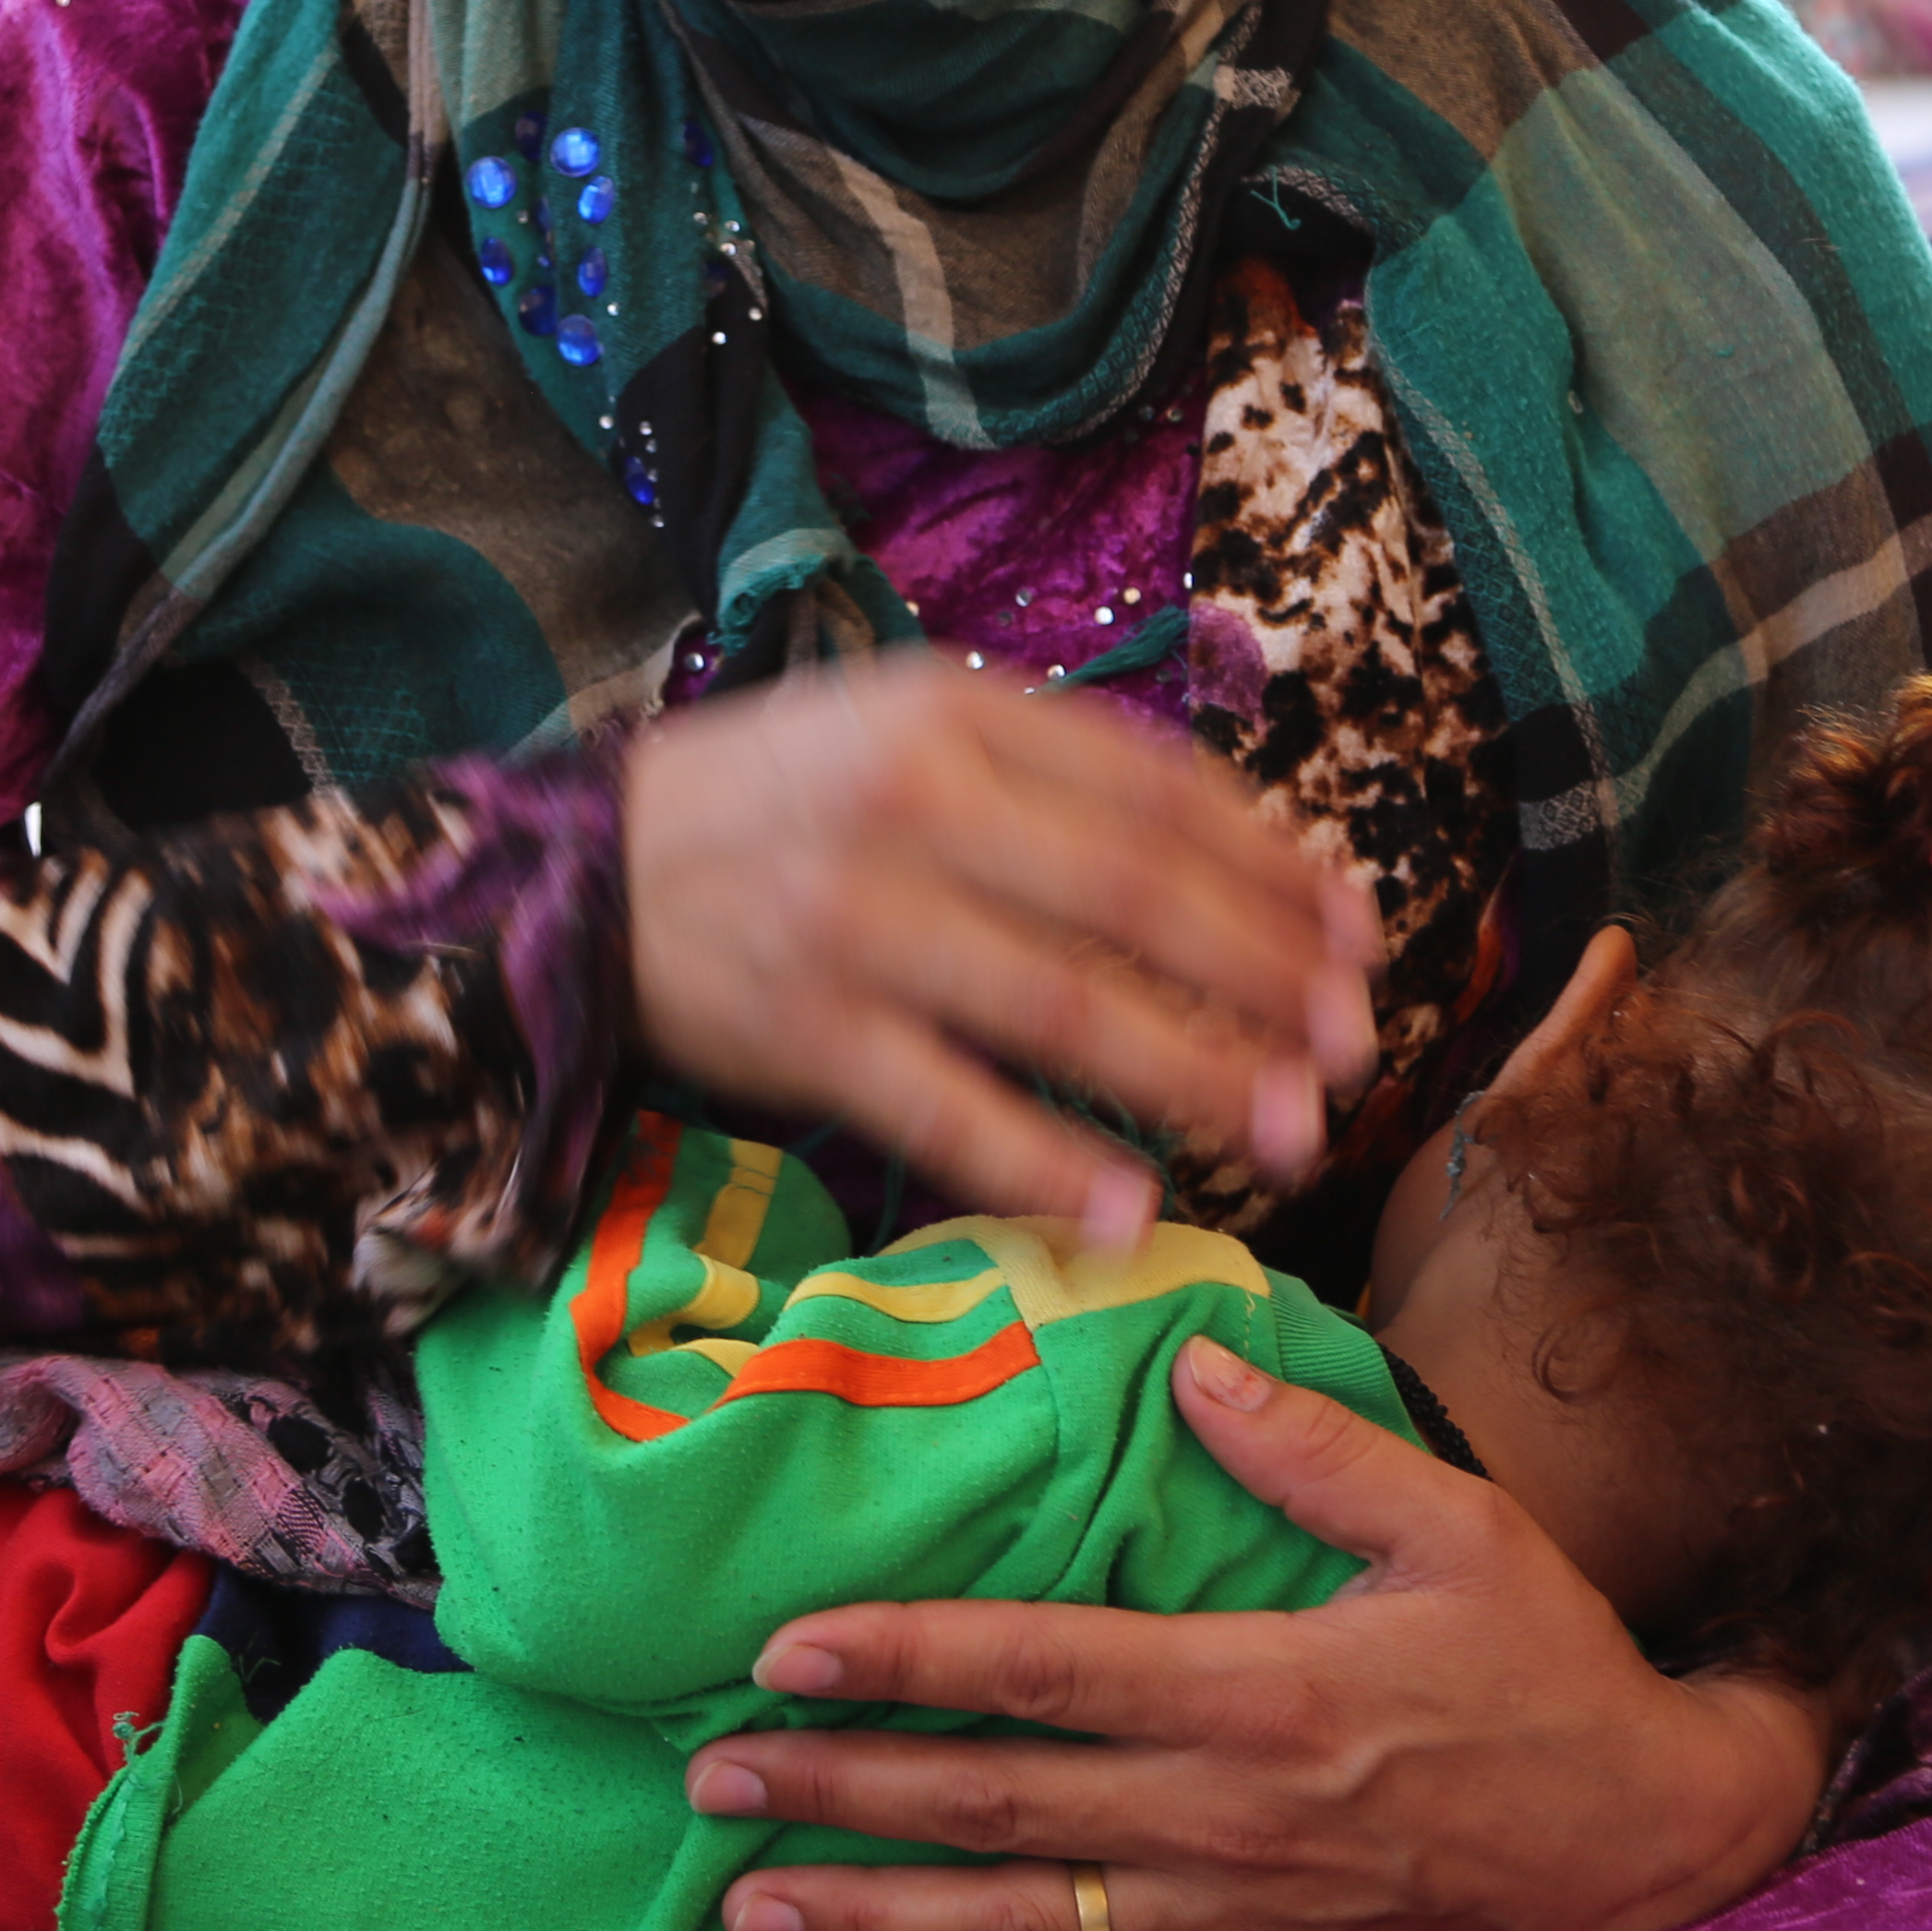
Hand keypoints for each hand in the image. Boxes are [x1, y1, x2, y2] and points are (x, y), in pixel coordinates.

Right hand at [619, 657, 1372, 1246]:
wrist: (573, 876)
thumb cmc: (774, 800)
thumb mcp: (897, 722)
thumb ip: (1045, 761)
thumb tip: (1226, 834)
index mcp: (950, 715)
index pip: (1154, 789)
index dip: (1273, 866)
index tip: (1358, 930)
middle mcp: (911, 807)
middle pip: (1134, 897)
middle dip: (1266, 978)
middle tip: (1358, 1048)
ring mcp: (857, 925)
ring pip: (1064, 1009)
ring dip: (1195, 1078)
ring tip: (1292, 1135)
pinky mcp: (806, 1036)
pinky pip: (951, 1113)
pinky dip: (1047, 1167)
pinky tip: (1132, 1215)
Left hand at [682, 1338, 1827, 1930]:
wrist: (1651, 1837)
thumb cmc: (1547, 1665)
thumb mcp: (1456, 1527)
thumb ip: (1314, 1449)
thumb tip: (1192, 1365)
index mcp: (1262, 1691)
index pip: (1043, 1669)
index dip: (907, 1659)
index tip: (787, 1647)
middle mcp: (1228, 1818)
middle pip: (999, 1807)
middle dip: (844, 1794)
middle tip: (712, 1784)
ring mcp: (1237, 1919)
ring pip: (1024, 1929)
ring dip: (880, 1925)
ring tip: (754, 1913)